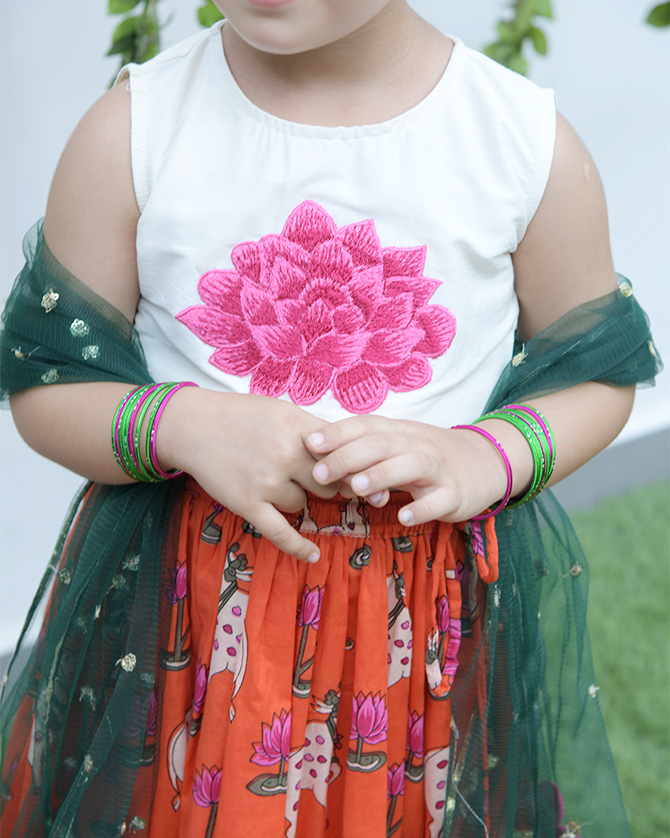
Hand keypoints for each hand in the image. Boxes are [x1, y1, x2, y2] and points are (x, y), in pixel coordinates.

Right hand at [157, 390, 339, 561]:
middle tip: (310, 478)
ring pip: (301, 503)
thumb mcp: (283, 411)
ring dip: (293, 496)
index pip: (341, 455)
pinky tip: (313, 555)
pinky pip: (280, 532)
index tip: (358, 476)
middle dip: (324, 485)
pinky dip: (299, 546)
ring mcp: (266, 481)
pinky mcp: (247, 503)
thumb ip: (315, 432)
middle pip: (328, 484)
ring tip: (269, 477)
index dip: (351, 468)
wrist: (194, 426)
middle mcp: (286, 454)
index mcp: (298, 428)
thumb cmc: (242, 416)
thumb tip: (349, 454)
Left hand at [305, 415, 514, 524]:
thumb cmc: (429, 457)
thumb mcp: (399, 446)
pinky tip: (402, 516)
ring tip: (356, 488)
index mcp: (401, 431)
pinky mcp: (457, 494)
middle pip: (383, 444)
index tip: (310, 443)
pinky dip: (422, 507)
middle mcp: (419, 444)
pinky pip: (440, 499)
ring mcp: (440, 469)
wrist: (485, 462)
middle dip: (349, 457)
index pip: (367, 425)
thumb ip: (364, 450)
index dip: (338, 432)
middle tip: (320, 474)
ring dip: (382, 474)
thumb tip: (318, 456)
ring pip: (411, 465)